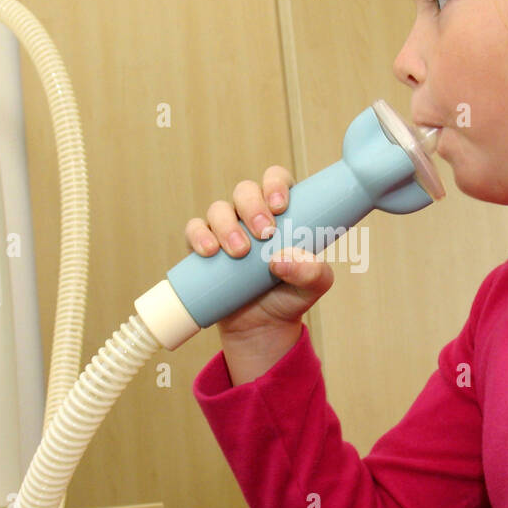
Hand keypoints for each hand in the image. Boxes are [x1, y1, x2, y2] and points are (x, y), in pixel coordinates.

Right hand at [184, 165, 333, 340]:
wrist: (262, 328)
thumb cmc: (290, 297)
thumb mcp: (313, 286)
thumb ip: (312, 272)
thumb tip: (281, 260)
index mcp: (282, 212)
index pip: (276, 180)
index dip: (275, 184)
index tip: (280, 206)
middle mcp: (252, 215)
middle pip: (245, 191)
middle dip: (252, 207)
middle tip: (264, 233)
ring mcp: (226, 229)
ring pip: (218, 209)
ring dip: (227, 226)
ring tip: (239, 252)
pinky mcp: (204, 248)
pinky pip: (194, 230)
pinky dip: (199, 236)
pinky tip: (209, 251)